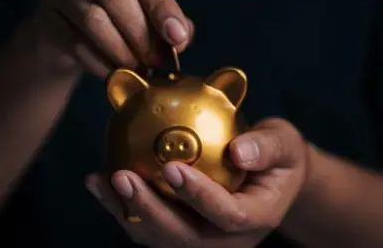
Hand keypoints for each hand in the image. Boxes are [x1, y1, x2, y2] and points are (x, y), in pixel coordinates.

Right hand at [29, 0, 193, 77]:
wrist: (67, 34)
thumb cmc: (117, 17)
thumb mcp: (146, 10)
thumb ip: (169, 20)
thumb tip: (180, 37)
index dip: (161, 4)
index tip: (176, 37)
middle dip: (140, 31)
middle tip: (156, 60)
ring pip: (93, 19)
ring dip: (122, 50)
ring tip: (138, 69)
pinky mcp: (45, 18)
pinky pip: (76, 43)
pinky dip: (101, 63)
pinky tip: (115, 74)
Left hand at [86, 118, 310, 247]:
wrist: (269, 180)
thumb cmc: (277, 157)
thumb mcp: (284, 144)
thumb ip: (266, 147)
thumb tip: (239, 150)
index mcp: (257, 218)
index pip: (228, 215)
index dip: (199, 196)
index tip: (172, 167)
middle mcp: (227, 241)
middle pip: (184, 237)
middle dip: (150, 209)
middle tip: (122, 177)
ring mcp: (203, 242)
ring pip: (159, 237)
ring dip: (127, 211)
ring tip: (101, 181)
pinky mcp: (181, 235)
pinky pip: (147, 227)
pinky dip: (120, 207)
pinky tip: (97, 181)